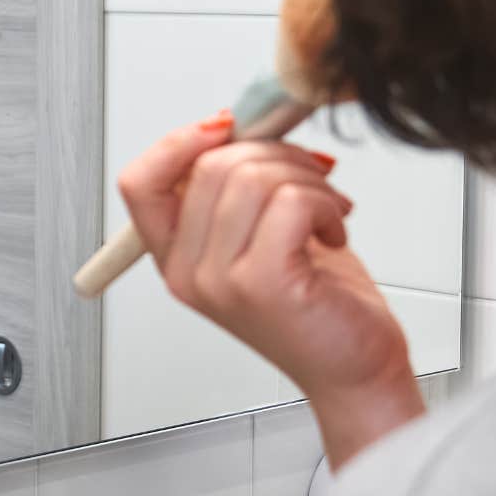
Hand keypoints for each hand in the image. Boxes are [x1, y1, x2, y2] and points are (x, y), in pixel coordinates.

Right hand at [116, 113, 423, 466]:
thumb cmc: (318, 302)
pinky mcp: (263, 282)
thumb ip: (237, 187)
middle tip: (309, 176)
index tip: (225, 128)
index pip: (139, 183)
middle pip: (208, 165)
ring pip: (252, 176)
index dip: (178, 142)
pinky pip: (289, 200)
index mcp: (178, 259)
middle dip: (272, 153)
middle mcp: (189, 273)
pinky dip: (325, 202)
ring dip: (307, 178)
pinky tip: (334, 231)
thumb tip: (242, 125)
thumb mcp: (260, 235)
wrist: (356, 370)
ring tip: (327, 209)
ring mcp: (221, 280)